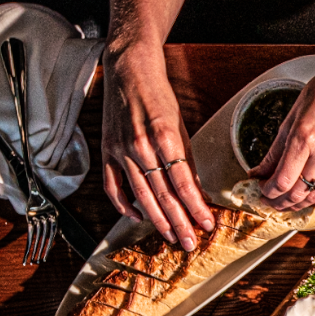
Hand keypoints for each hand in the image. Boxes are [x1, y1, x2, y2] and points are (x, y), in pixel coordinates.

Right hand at [101, 43, 214, 249]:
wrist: (129, 72)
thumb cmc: (159, 97)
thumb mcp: (181, 127)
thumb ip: (187, 161)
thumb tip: (197, 192)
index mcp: (164, 138)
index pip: (183, 183)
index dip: (196, 208)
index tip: (207, 225)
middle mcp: (141, 146)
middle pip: (163, 195)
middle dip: (179, 223)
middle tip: (190, 243)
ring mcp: (121, 151)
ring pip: (140, 196)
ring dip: (157, 221)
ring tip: (171, 237)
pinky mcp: (107, 152)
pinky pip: (113, 187)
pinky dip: (125, 206)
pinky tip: (138, 217)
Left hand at [252, 55, 314, 218]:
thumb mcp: (291, 118)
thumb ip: (274, 151)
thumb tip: (258, 172)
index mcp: (304, 138)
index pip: (282, 181)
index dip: (268, 192)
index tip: (262, 191)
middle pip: (297, 193)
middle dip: (279, 201)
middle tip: (271, 200)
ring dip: (300, 204)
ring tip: (290, 201)